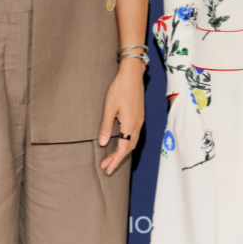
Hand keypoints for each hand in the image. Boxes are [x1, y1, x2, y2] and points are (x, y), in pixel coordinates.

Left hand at [98, 60, 144, 175]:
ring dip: (122, 152)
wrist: (132, 74)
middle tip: (106, 166)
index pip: (123, 149)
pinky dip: (127, 144)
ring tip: (110, 158)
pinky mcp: (139, 116)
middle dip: (117, 159)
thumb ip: (106, 126)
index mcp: (130, 124)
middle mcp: (137, 125)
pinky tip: (120, 143)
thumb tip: (102, 143)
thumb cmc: (120, 88)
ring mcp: (140, 120)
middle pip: (129, 148)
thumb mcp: (109, 107)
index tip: (107, 169)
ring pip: (132, 142)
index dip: (115, 160)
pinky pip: (134, 135)